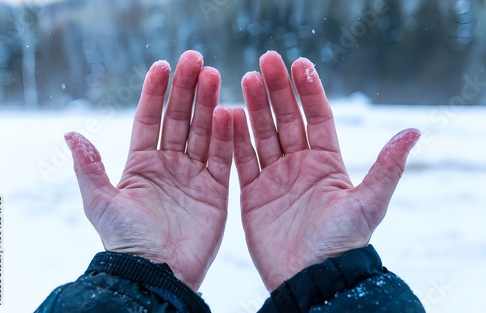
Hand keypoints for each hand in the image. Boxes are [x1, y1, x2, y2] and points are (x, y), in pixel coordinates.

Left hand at [64, 51, 232, 290]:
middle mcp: (169, 165)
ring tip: (214, 76)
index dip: (155, 92)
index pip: (149, 119)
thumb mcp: (101, 202)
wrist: (157, 273)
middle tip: (196, 60)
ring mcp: (194, 176)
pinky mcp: (215, 191)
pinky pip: (223, 158)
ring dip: (209, 104)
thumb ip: (90, 167)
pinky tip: (229, 113)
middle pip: (180, 119)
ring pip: (204, 132)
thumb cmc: (126, 240)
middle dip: (187, 89)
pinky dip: (227, 136)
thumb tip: (70, 133)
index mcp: (141, 164)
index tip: (162, 65)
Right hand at [233, 51, 419, 290]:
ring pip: (263, 134)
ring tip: (245, 79)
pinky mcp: (253, 193)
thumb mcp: (368, 204)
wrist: (310, 278)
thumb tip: (413, 132)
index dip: (309, 91)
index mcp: (327, 163)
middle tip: (266, 61)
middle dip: (278, 90)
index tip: (299, 64)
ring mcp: (275, 178)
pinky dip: (236, 139)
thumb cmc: (341, 243)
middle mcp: (300, 165)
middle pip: (287, 119)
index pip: (318, 117)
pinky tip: (229, 116)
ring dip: (254, 107)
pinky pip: (243, 160)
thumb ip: (386, 167)